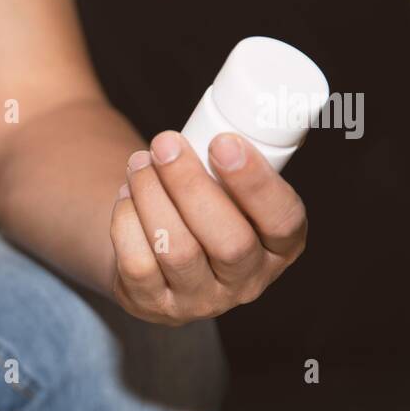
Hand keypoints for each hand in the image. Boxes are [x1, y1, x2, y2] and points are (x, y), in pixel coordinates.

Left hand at [110, 130, 306, 325]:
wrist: (156, 251)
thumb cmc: (203, 202)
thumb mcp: (233, 186)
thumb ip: (235, 159)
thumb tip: (230, 104)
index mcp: (281, 246)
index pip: (283, 220)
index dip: (255, 182)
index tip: (223, 141)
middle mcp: (247, 281)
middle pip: (227, 240)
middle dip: (190, 185)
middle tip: (165, 144)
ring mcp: (200, 300)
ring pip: (177, 250)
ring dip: (152, 196)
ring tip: (139, 162)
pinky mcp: (154, 306)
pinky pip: (137, 265)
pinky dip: (126, 221)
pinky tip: (125, 195)